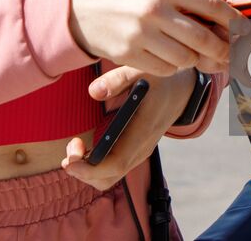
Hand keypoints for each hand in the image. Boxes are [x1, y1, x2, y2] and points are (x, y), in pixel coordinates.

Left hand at [62, 68, 195, 191]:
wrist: (181, 91)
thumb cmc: (159, 79)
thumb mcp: (141, 70)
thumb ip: (117, 79)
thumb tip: (93, 92)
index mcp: (143, 130)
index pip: (116, 162)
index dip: (90, 169)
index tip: (69, 161)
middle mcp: (141, 148)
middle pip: (108, 178)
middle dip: (82, 171)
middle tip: (70, 147)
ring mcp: (139, 152)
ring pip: (109, 177)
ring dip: (86, 170)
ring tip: (75, 146)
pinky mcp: (135, 152)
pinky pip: (113, 169)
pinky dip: (94, 166)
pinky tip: (85, 147)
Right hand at [70, 0, 247, 76]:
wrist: (75, 5)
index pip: (211, 6)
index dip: (232, 21)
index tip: (243, 30)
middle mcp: (154, 9)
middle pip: (202, 37)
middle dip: (222, 49)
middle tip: (230, 55)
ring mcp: (140, 34)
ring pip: (185, 58)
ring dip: (194, 59)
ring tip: (192, 53)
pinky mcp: (128, 54)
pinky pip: (164, 68)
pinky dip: (172, 67)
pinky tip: (168, 57)